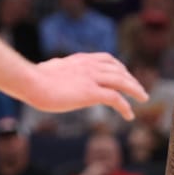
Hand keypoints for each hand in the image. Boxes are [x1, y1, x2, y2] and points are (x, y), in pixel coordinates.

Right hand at [25, 53, 147, 119]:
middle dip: (131, 79)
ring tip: (143, 99)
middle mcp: (89, 65)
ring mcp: (91, 78)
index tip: (124, 75)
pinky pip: (115, 98)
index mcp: (80, 59)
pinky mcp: (91, 92)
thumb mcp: (50, 70)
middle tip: (139, 89)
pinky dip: (125, 106)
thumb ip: (57, 70)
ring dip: (135, 90)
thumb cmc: (33, 79)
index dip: (119, 67)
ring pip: (122, 81)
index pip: (106, 59)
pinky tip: (129, 115)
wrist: (30, 81)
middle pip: (118, 69)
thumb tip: (50, 71)